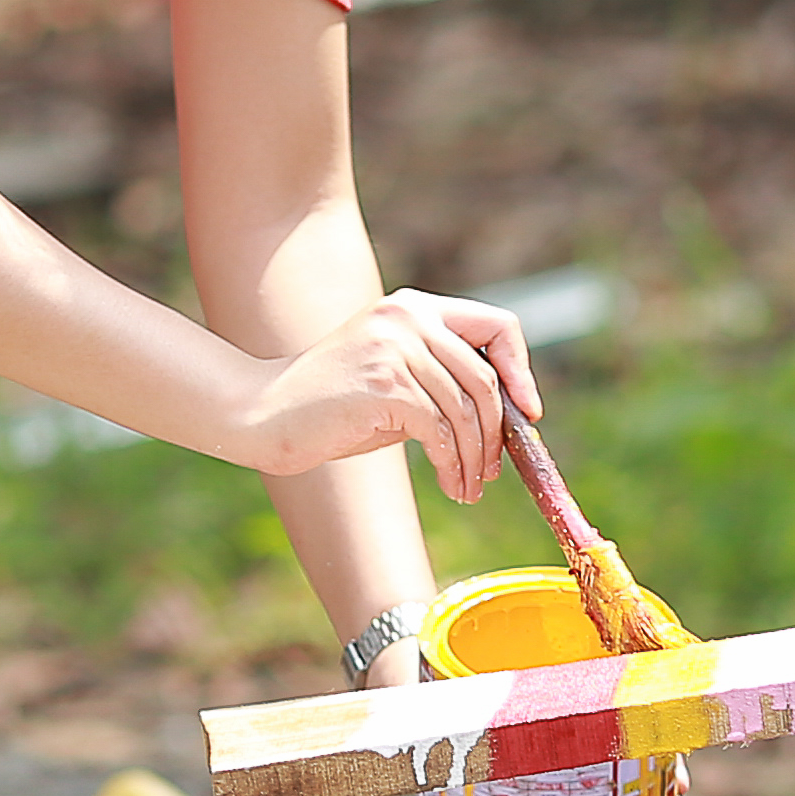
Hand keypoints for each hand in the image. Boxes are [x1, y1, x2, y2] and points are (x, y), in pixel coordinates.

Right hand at [226, 290, 536, 497]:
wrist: (267, 413)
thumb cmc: (334, 405)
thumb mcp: (396, 378)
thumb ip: (441, 380)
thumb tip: (505, 417)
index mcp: (416, 307)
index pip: (498, 325)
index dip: (521, 371)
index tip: (527, 412)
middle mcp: (409, 316)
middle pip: (485, 380)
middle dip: (496, 435)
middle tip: (492, 472)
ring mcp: (395, 347)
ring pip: (465, 411)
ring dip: (475, 460)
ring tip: (469, 489)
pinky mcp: (384, 384)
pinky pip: (440, 431)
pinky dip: (452, 464)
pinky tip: (449, 483)